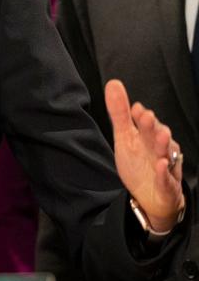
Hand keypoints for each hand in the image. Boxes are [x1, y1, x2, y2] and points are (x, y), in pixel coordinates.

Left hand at [106, 79, 184, 232]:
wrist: (151, 196)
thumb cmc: (139, 163)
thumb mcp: (125, 137)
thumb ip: (120, 113)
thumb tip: (113, 84)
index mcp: (148, 136)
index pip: (145, 123)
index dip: (140, 116)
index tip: (134, 108)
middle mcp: (159, 149)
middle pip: (157, 136)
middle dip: (153, 127)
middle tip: (146, 116)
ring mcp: (165, 167)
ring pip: (166, 155)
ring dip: (163, 145)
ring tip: (161, 136)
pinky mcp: (166, 185)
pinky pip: (166, 179)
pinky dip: (164, 173)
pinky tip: (161, 165)